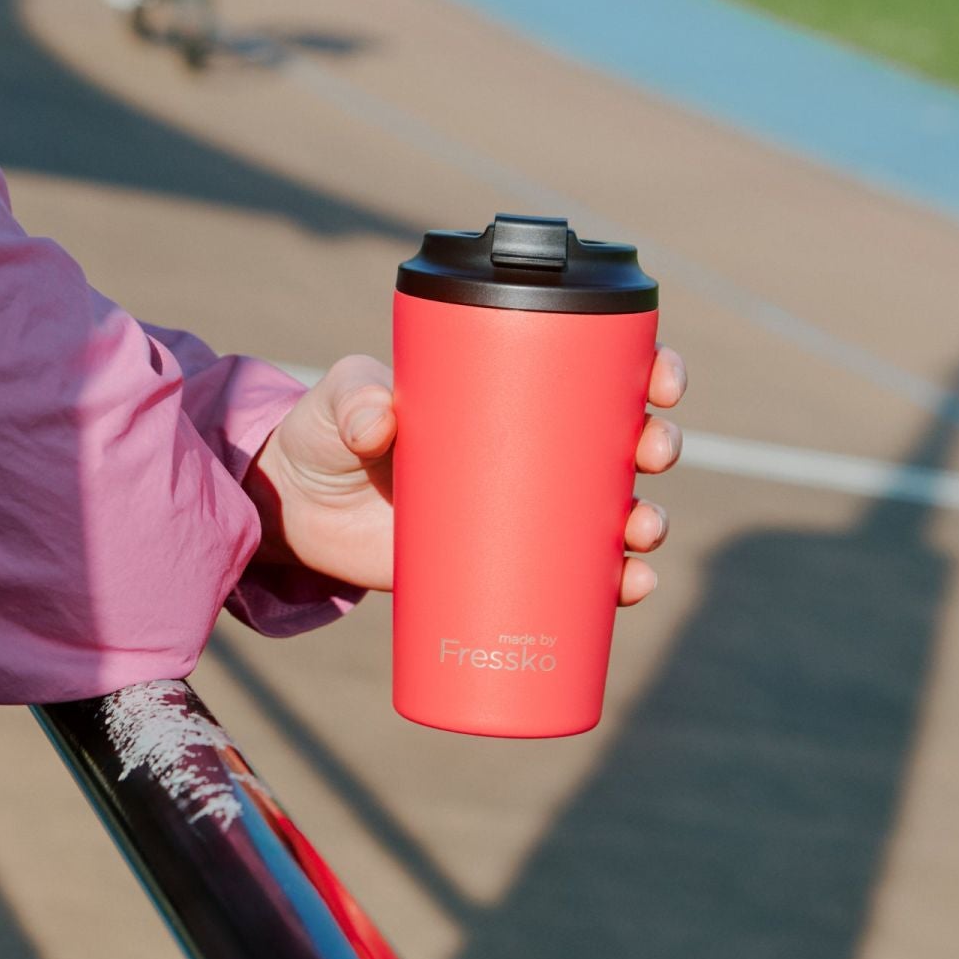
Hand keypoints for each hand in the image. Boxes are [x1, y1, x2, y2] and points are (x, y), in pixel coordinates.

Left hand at [246, 346, 686, 604]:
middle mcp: (526, 448)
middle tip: (650, 452)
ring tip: (641, 534)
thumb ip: (353, 401)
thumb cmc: (324, 434)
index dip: (645, 370)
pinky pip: (575, 579)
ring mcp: (518, 510)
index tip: (662, 378)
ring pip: (610, 511)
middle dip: (657, 444)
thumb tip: (380, 422)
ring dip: (647, 521)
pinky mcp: (500, 566)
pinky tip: (630, 590)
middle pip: (619, 440)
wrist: (296, 512)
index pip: (593, 368)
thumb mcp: (338, 401)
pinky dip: (612, 585)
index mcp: (504, 391)